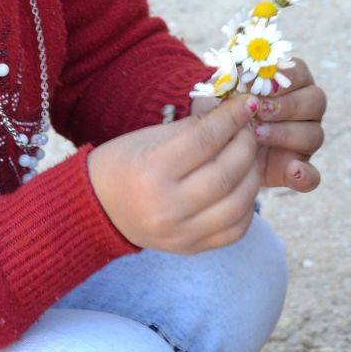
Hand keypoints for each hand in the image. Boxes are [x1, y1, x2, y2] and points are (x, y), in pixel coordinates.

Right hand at [88, 94, 259, 253]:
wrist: (97, 208)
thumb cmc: (122, 164)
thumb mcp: (148, 137)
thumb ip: (192, 128)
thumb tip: (231, 114)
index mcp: (152, 171)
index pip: (205, 140)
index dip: (232, 117)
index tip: (247, 103)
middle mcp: (168, 207)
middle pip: (226, 173)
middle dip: (246, 144)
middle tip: (249, 129)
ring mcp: (181, 233)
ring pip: (238, 204)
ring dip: (253, 174)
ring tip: (248, 156)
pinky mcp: (191, 248)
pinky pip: (235, 230)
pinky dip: (247, 205)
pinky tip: (241, 186)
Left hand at [190, 58, 326, 192]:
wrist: (216, 148)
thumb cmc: (223, 112)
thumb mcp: (223, 93)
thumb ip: (232, 79)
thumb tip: (234, 72)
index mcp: (292, 83)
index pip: (299, 72)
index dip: (283, 77)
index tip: (256, 83)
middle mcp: (306, 109)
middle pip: (315, 101)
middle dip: (286, 105)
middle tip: (258, 111)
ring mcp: (306, 139)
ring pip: (314, 133)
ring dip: (286, 133)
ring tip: (257, 135)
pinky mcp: (299, 169)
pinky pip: (312, 175)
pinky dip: (305, 174)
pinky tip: (292, 170)